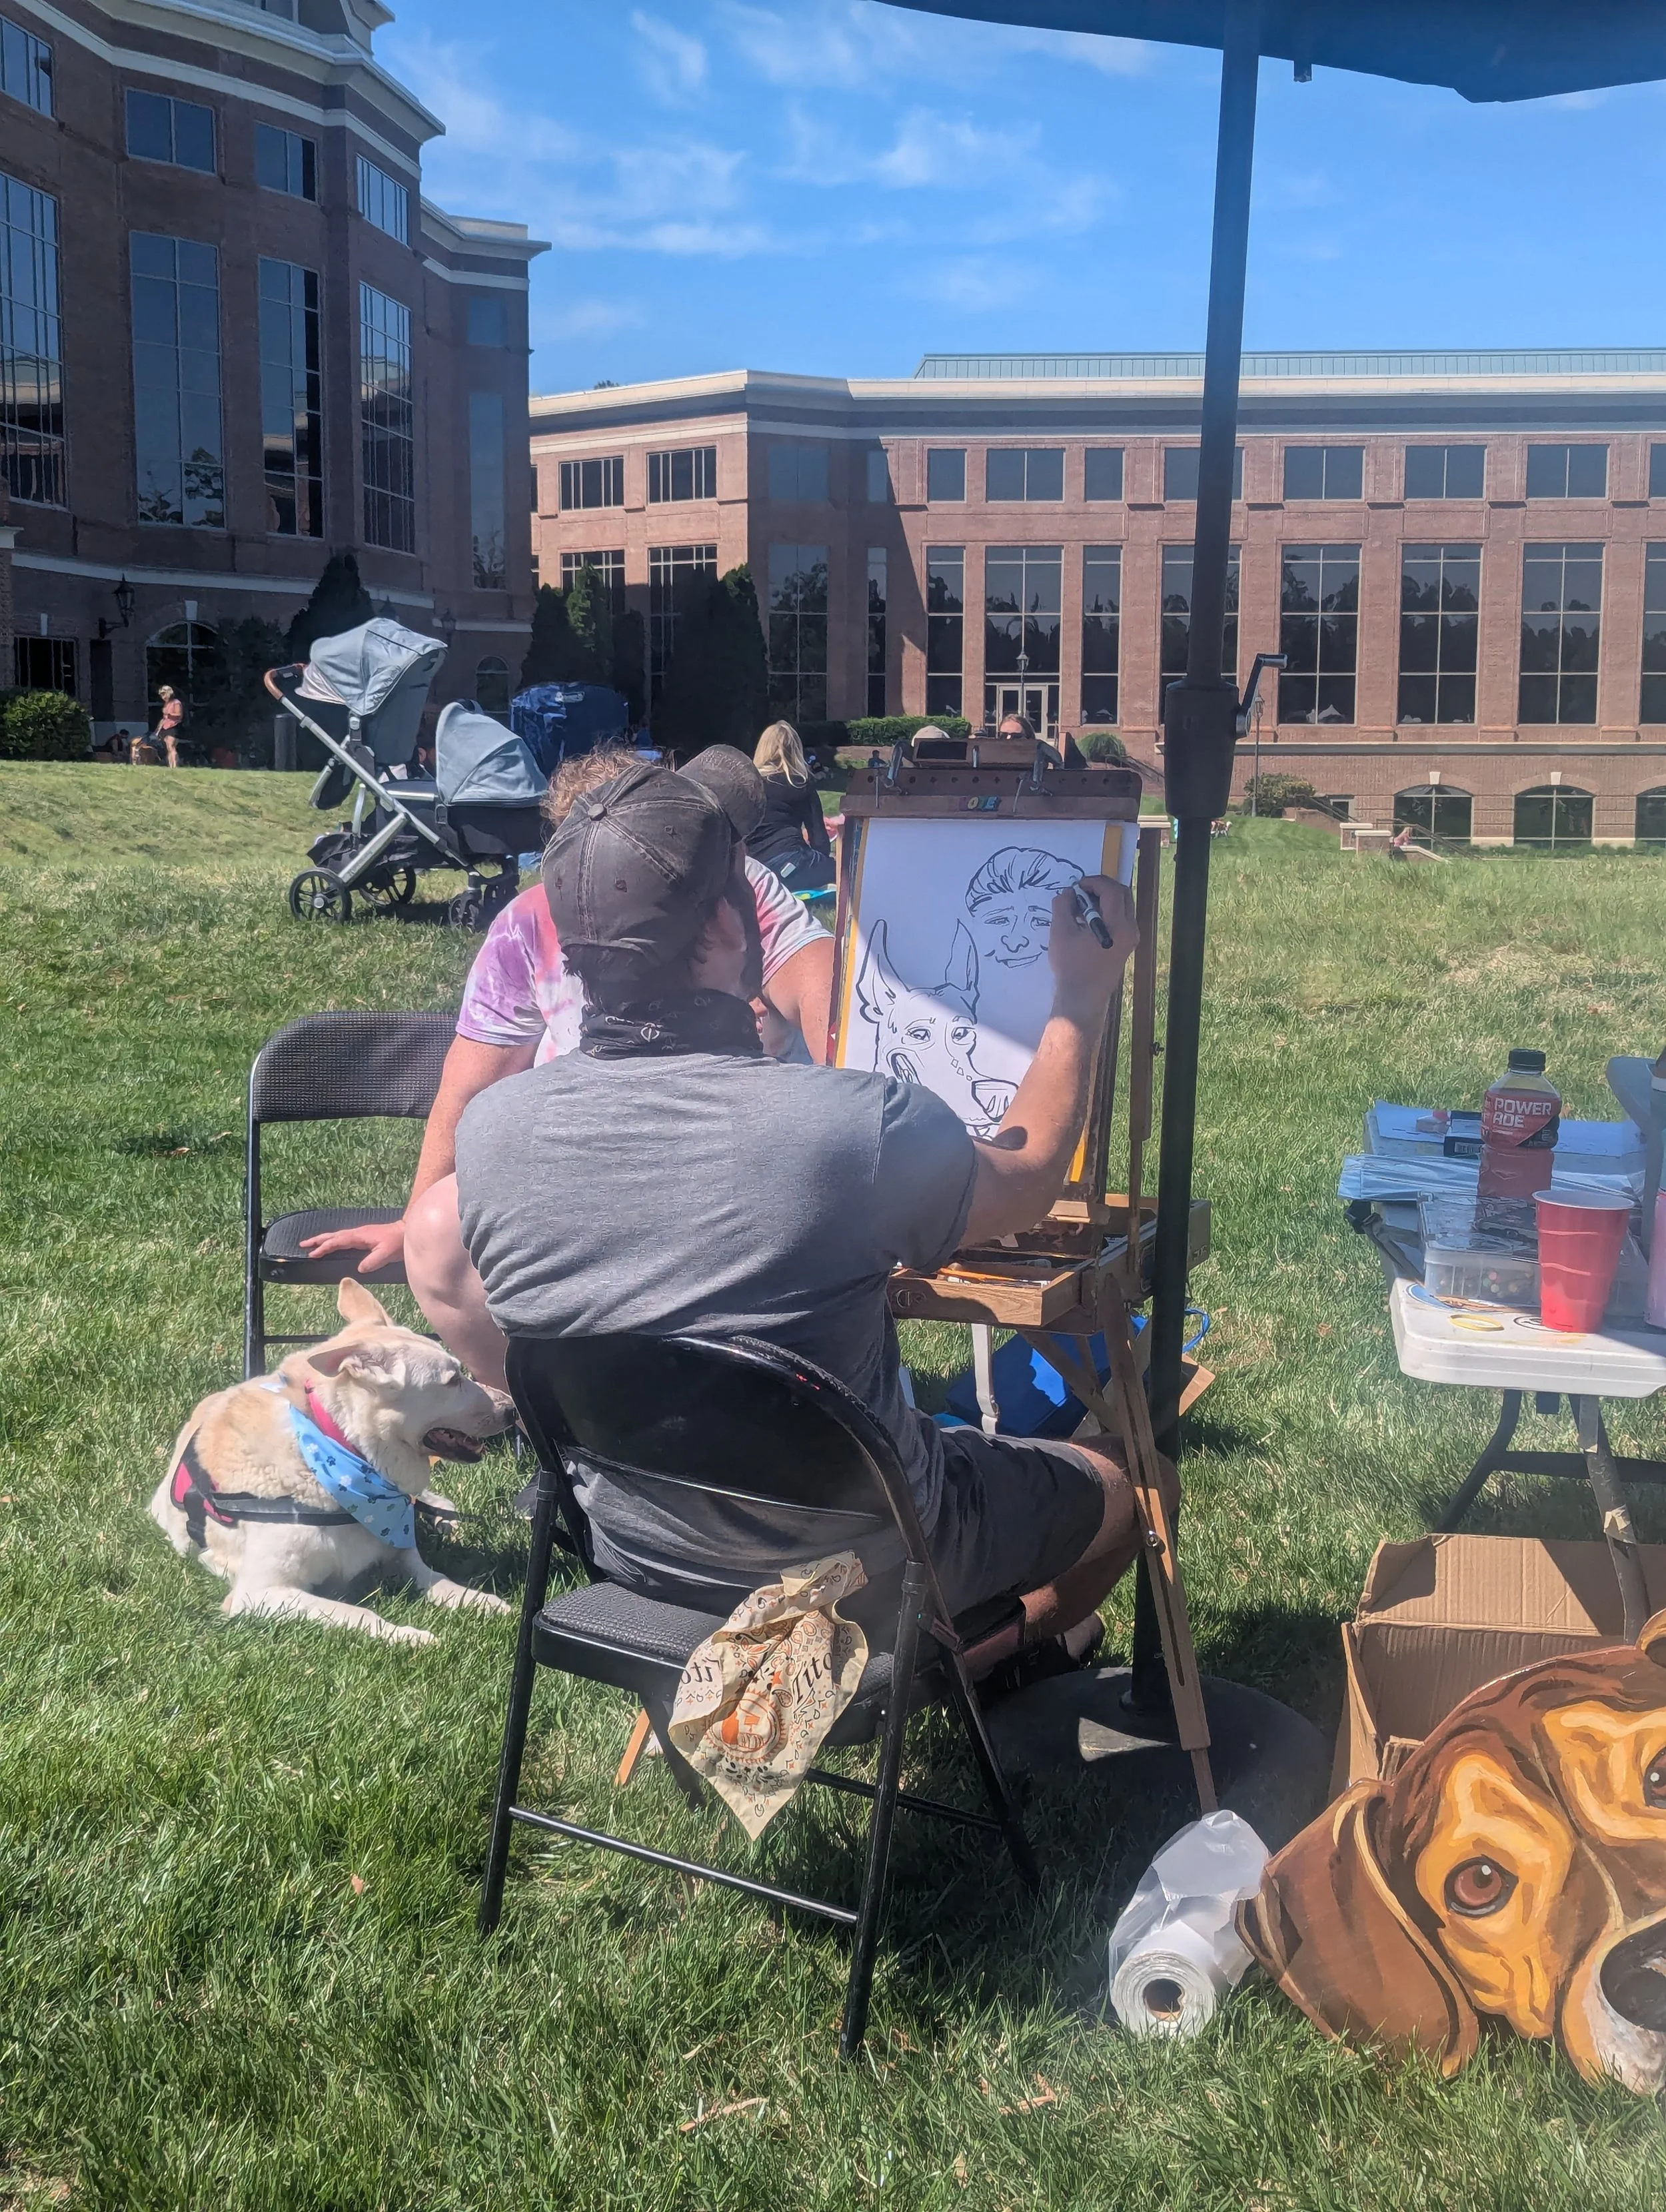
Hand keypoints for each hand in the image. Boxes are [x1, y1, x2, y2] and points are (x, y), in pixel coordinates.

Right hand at [299, 1217, 406, 1272]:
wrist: (406, 1232)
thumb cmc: (397, 1242)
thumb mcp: (387, 1253)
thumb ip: (373, 1261)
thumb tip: (359, 1269)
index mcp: (359, 1236)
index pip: (337, 1242)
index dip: (324, 1248)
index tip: (313, 1254)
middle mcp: (356, 1234)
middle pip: (333, 1236)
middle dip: (317, 1240)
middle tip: (303, 1245)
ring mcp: (359, 1234)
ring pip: (337, 1236)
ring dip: (323, 1240)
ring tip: (311, 1244)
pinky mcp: (363, 1237)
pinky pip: (343, 1238)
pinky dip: (333, 1241)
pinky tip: (332, 1245)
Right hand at [1047, 875, 1136, 1021]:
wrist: (1082, 997)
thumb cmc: (1071, 965)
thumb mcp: (1060, 932)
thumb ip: (1063, 906)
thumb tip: (1069, 892)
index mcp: (1118, 925)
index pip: (1112, 890)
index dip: (1094, 882)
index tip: (1077, 886)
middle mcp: (1130, 929)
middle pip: (1123, 894)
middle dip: (1102, 887)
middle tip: (1082, 891)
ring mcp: (1130, 938)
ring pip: (1123, 906)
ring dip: (1105, 899)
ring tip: (1083, 906)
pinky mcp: (1126, 945)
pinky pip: (1121, 919)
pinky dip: (1107, 912)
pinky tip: (1088, 920)